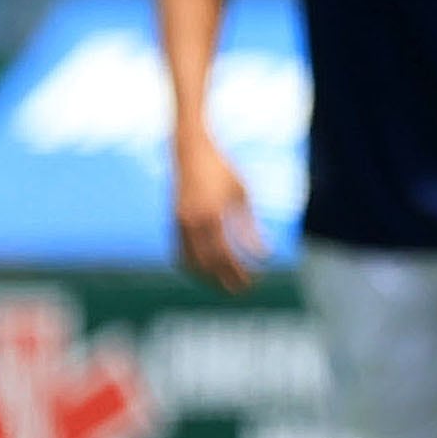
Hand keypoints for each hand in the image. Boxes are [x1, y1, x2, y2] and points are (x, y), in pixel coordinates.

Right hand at [172, 135, 264, 290]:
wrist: (190, 149)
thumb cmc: (221, 168)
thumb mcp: (242, 195)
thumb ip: (250, 227)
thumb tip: (264, 255)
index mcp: (212, 215)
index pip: (226, 255)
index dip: (238, 272)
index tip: (251, 282)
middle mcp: (192, 222)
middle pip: (209, 264)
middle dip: (225, 279)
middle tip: (242, 288)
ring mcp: (179, 222)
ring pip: (190, 262)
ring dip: (207, 277)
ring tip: (224, 283)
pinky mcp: (172, 221)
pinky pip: (179, 252)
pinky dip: (191, 265)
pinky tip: (205, 271)